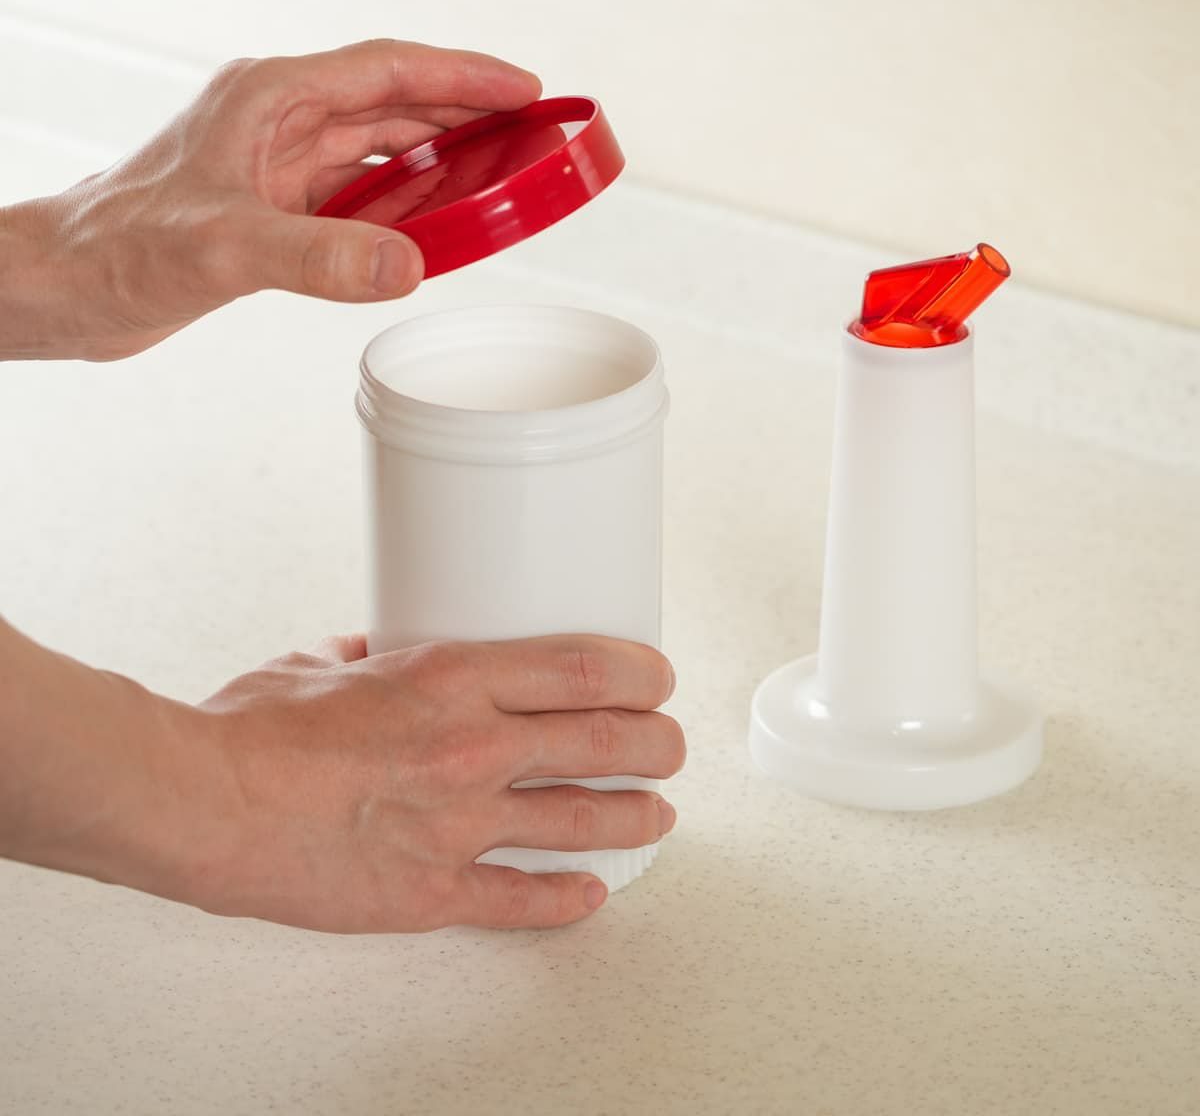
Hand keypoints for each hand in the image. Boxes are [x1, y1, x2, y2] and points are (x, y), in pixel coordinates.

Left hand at [2, 39, 539, 359]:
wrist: (68, 287)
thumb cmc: (118, 247)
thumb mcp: (225, 248)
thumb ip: (318, 255)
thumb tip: (405, 265)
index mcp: (270, 99)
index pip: (388, 72)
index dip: (463, 78)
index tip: (523, 90)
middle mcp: (279, 122)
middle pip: (394, 105)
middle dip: (466, 116)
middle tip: (530, 134)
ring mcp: (278, 166)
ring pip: (381, 152)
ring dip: (440, 162)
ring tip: (498, 175)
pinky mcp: (275, 210)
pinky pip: (359, 200)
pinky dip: (403, 210)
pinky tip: (433, 227)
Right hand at [182, 634, 683, 932]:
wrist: (200, 803)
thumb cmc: (251, 730)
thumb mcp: (320, 662)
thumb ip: (367, 655)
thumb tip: (383, 649)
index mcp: (449, 678)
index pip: (583, 668)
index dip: (639, 672)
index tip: (656, 677)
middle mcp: (470, 748)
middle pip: (603, 743)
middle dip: (657, 744)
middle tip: (671, 746)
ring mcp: (457, 825)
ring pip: (581, 820)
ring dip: (635, 816)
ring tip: (659, 813)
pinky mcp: (431, 891)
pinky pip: (520, 899)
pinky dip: (567, 898)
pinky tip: (591, 893)